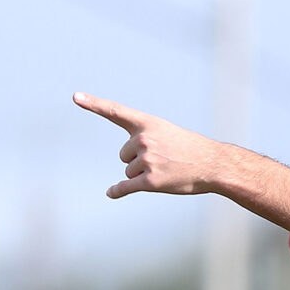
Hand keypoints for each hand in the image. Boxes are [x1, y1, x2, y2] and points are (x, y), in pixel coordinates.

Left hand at [73, 92, 220, 198]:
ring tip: (168, 170)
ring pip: (129, 172)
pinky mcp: (151, 181)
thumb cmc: (192, 149)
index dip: (94, 104)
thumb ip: (145, 139)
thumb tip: (127, 166)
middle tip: (165, 159)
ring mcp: (147, 161)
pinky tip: (111, 193)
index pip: (116, 111)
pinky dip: (118, 191)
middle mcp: (144, 140)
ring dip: (144, 174)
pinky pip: (126, 187)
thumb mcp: (168, 134)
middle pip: (124, 155)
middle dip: (138, 160)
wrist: (214, 164)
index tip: (76, 96)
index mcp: (148, 124)